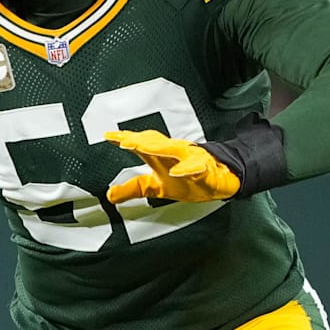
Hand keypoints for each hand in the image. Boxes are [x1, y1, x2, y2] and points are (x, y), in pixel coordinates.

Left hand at [104, 130, 240, 202]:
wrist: (221, 181)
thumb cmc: (188, 180)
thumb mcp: (157, 187)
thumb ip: (134, 189)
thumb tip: (110, 195)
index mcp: (161, 155)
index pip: (141, 143)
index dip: (125, 138)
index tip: (108, 135)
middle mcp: (174, 152)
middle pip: (154, 143)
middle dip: (138, 141)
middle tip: (122, 141)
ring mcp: (190, 158)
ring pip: (173, 149)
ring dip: (157, 147)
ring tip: (141, 147)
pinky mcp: (205, 170)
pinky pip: (196, 167)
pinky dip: (186, 168)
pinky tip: (177, 171)